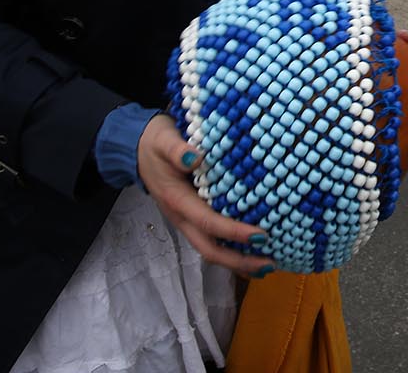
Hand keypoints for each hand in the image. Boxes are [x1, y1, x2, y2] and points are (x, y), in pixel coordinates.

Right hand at [138, 114, 275, 277]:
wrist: (137, 149)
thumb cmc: (155, 144)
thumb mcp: (163, 141)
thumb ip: (177, 151)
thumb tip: (194, 158)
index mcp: (177, 201)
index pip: (208, 223)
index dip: (234, 232)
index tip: (261, 236)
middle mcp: (182, 217)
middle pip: (210, 249)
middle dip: (239, 261)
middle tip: (270, 265)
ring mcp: (187, 220)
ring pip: (212, 249)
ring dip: (237, 261)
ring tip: (266, 265)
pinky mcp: (193, 217)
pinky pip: (213, 238)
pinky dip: (233, 248)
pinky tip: (253, 250)